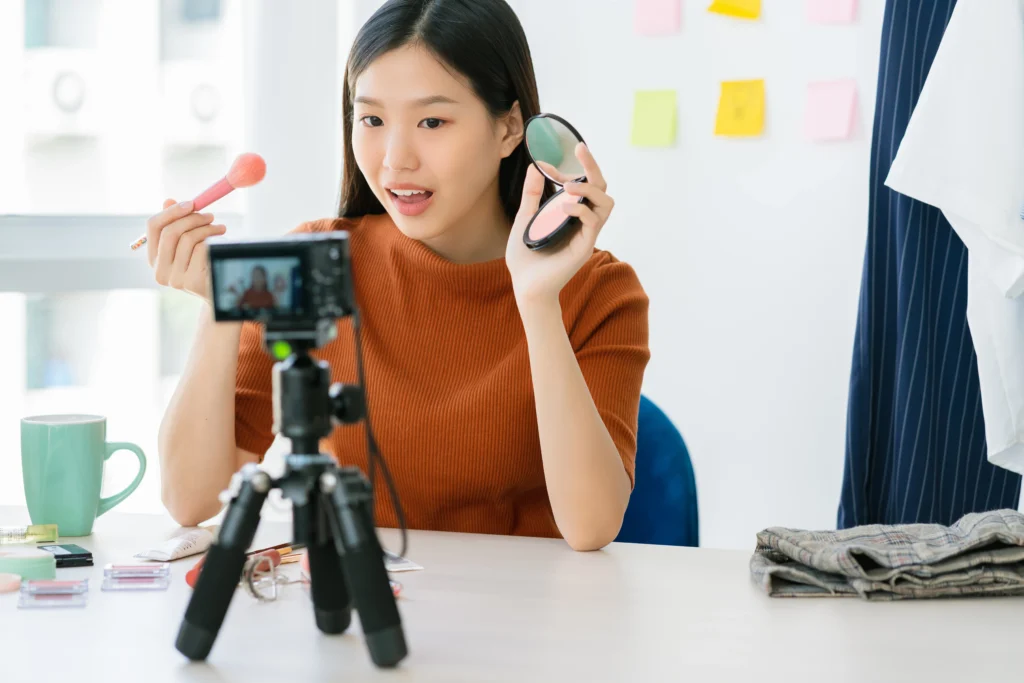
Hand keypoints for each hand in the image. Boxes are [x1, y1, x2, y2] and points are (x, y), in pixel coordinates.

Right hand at [145, 198, 226, 303]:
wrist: (216, 291)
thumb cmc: (201, 264)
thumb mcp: (187, 244)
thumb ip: (176, 224)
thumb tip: (168, 200)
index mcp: (154, 258)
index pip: (153, 226)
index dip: (171, 211)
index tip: (191, 203)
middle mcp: (159, 270)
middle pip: (170, 232)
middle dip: (193, 218)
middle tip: (210, 216)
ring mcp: (174, 278)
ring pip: (188, 239)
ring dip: (208, 229)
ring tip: (220, 229)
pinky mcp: (191, 282)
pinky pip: (202, 250)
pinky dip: (213, 242)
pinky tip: (221, 244)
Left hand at [505, 142, 614, 308]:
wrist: (525, 286)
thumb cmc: (526, 258)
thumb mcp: (525, 218)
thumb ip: (532, 194)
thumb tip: (536, 166)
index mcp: (571, 215)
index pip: (584, 186)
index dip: (570, 172)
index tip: (550, 169)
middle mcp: (583, 222)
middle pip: (602, 189)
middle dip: (593, 167)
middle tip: (581, 150)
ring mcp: (586, 234)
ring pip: (606, 203)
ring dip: (589, 189)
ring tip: (568, 186)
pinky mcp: (584, 247)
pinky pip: (593, 222)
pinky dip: (580, 209)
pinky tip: (564, 207)